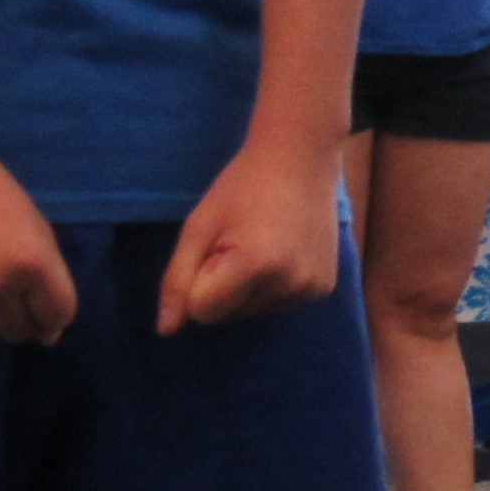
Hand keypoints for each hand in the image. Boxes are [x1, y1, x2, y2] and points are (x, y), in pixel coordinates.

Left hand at [160, 140, 345, 333]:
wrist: (301, 160)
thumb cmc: (242, 187)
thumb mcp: (198, 227)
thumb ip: (177, 279)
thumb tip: (166, 331)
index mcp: (255, 266)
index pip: (202, 312)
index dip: (200, 279)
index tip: (218, 245)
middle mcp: (289, 285)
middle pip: (227, 316)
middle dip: (222, 287)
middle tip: (240, 241)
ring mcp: (311, 290)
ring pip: (251, 314)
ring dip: (245, 289)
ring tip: (262, 244)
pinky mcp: (323, 289)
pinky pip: (276, 306)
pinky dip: (270, 287)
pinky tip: (282, 252)